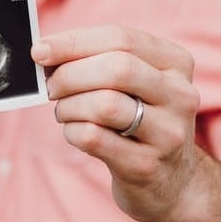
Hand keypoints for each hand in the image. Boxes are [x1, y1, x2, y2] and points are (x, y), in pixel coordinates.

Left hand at [32, 25, 201, 221]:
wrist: (172, 182)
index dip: (74, 42)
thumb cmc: (140, 120)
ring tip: (64, 111)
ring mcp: (168, 134)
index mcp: (176, 64)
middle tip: (51, 87)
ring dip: (69, 106)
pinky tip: (74, 132)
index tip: (40, 50)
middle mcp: (180, 95)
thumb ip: (98, 60)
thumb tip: (46, 51)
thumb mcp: (135, 85)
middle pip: (117, 69)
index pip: (121, 39)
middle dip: (70, 75)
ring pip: (104, 105)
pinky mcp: (147, 166)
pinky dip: (72, 131)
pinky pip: (94, 138)